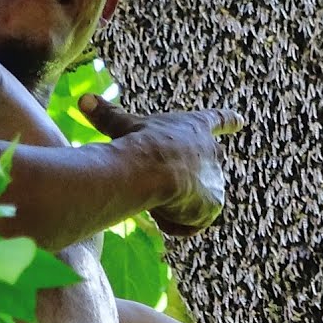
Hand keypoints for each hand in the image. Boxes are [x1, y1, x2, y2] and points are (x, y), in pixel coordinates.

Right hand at [79, 94, 243, 235]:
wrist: (150, 169)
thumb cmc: (137, 143)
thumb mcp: (122, 125)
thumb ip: (106, 115)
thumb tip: (82, 99)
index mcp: (196, 127)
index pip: (217, 120)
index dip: (228, 120)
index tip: (240, 120)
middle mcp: (213, 152)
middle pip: (199, 170)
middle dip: (180, 181)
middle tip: (155, 180)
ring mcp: (216, 179)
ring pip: (187, 200)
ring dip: (169, 203)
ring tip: (155, 194)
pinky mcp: (214, 205)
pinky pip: (188, 223)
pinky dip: (172, 222)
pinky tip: (163, 210)